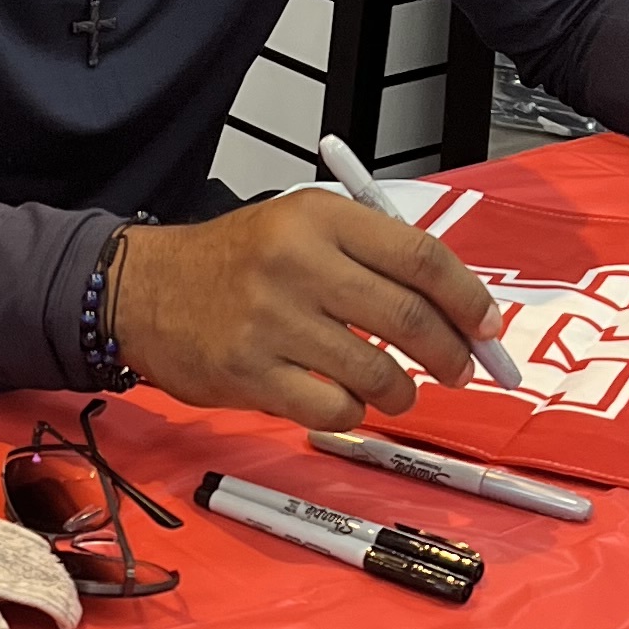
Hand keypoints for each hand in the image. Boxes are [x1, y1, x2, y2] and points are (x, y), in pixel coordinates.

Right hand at [111, 192, 498, 424]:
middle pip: (408, 316)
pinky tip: (343, 399)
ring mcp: (272, 321)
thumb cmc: (232, 263)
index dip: (466, 297)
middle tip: (460, 368)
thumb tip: (451, 307)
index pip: (419, 257)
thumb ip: (369, 255)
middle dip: (449, 352)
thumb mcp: (299, 227)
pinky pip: (331, 407)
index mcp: (319, 218)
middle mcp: (297, 264)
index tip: (486, 325)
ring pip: (375, 372)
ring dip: (402, 392)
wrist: (142, 290)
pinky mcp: (250, 373)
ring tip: (399, 391)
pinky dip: (352, 411)